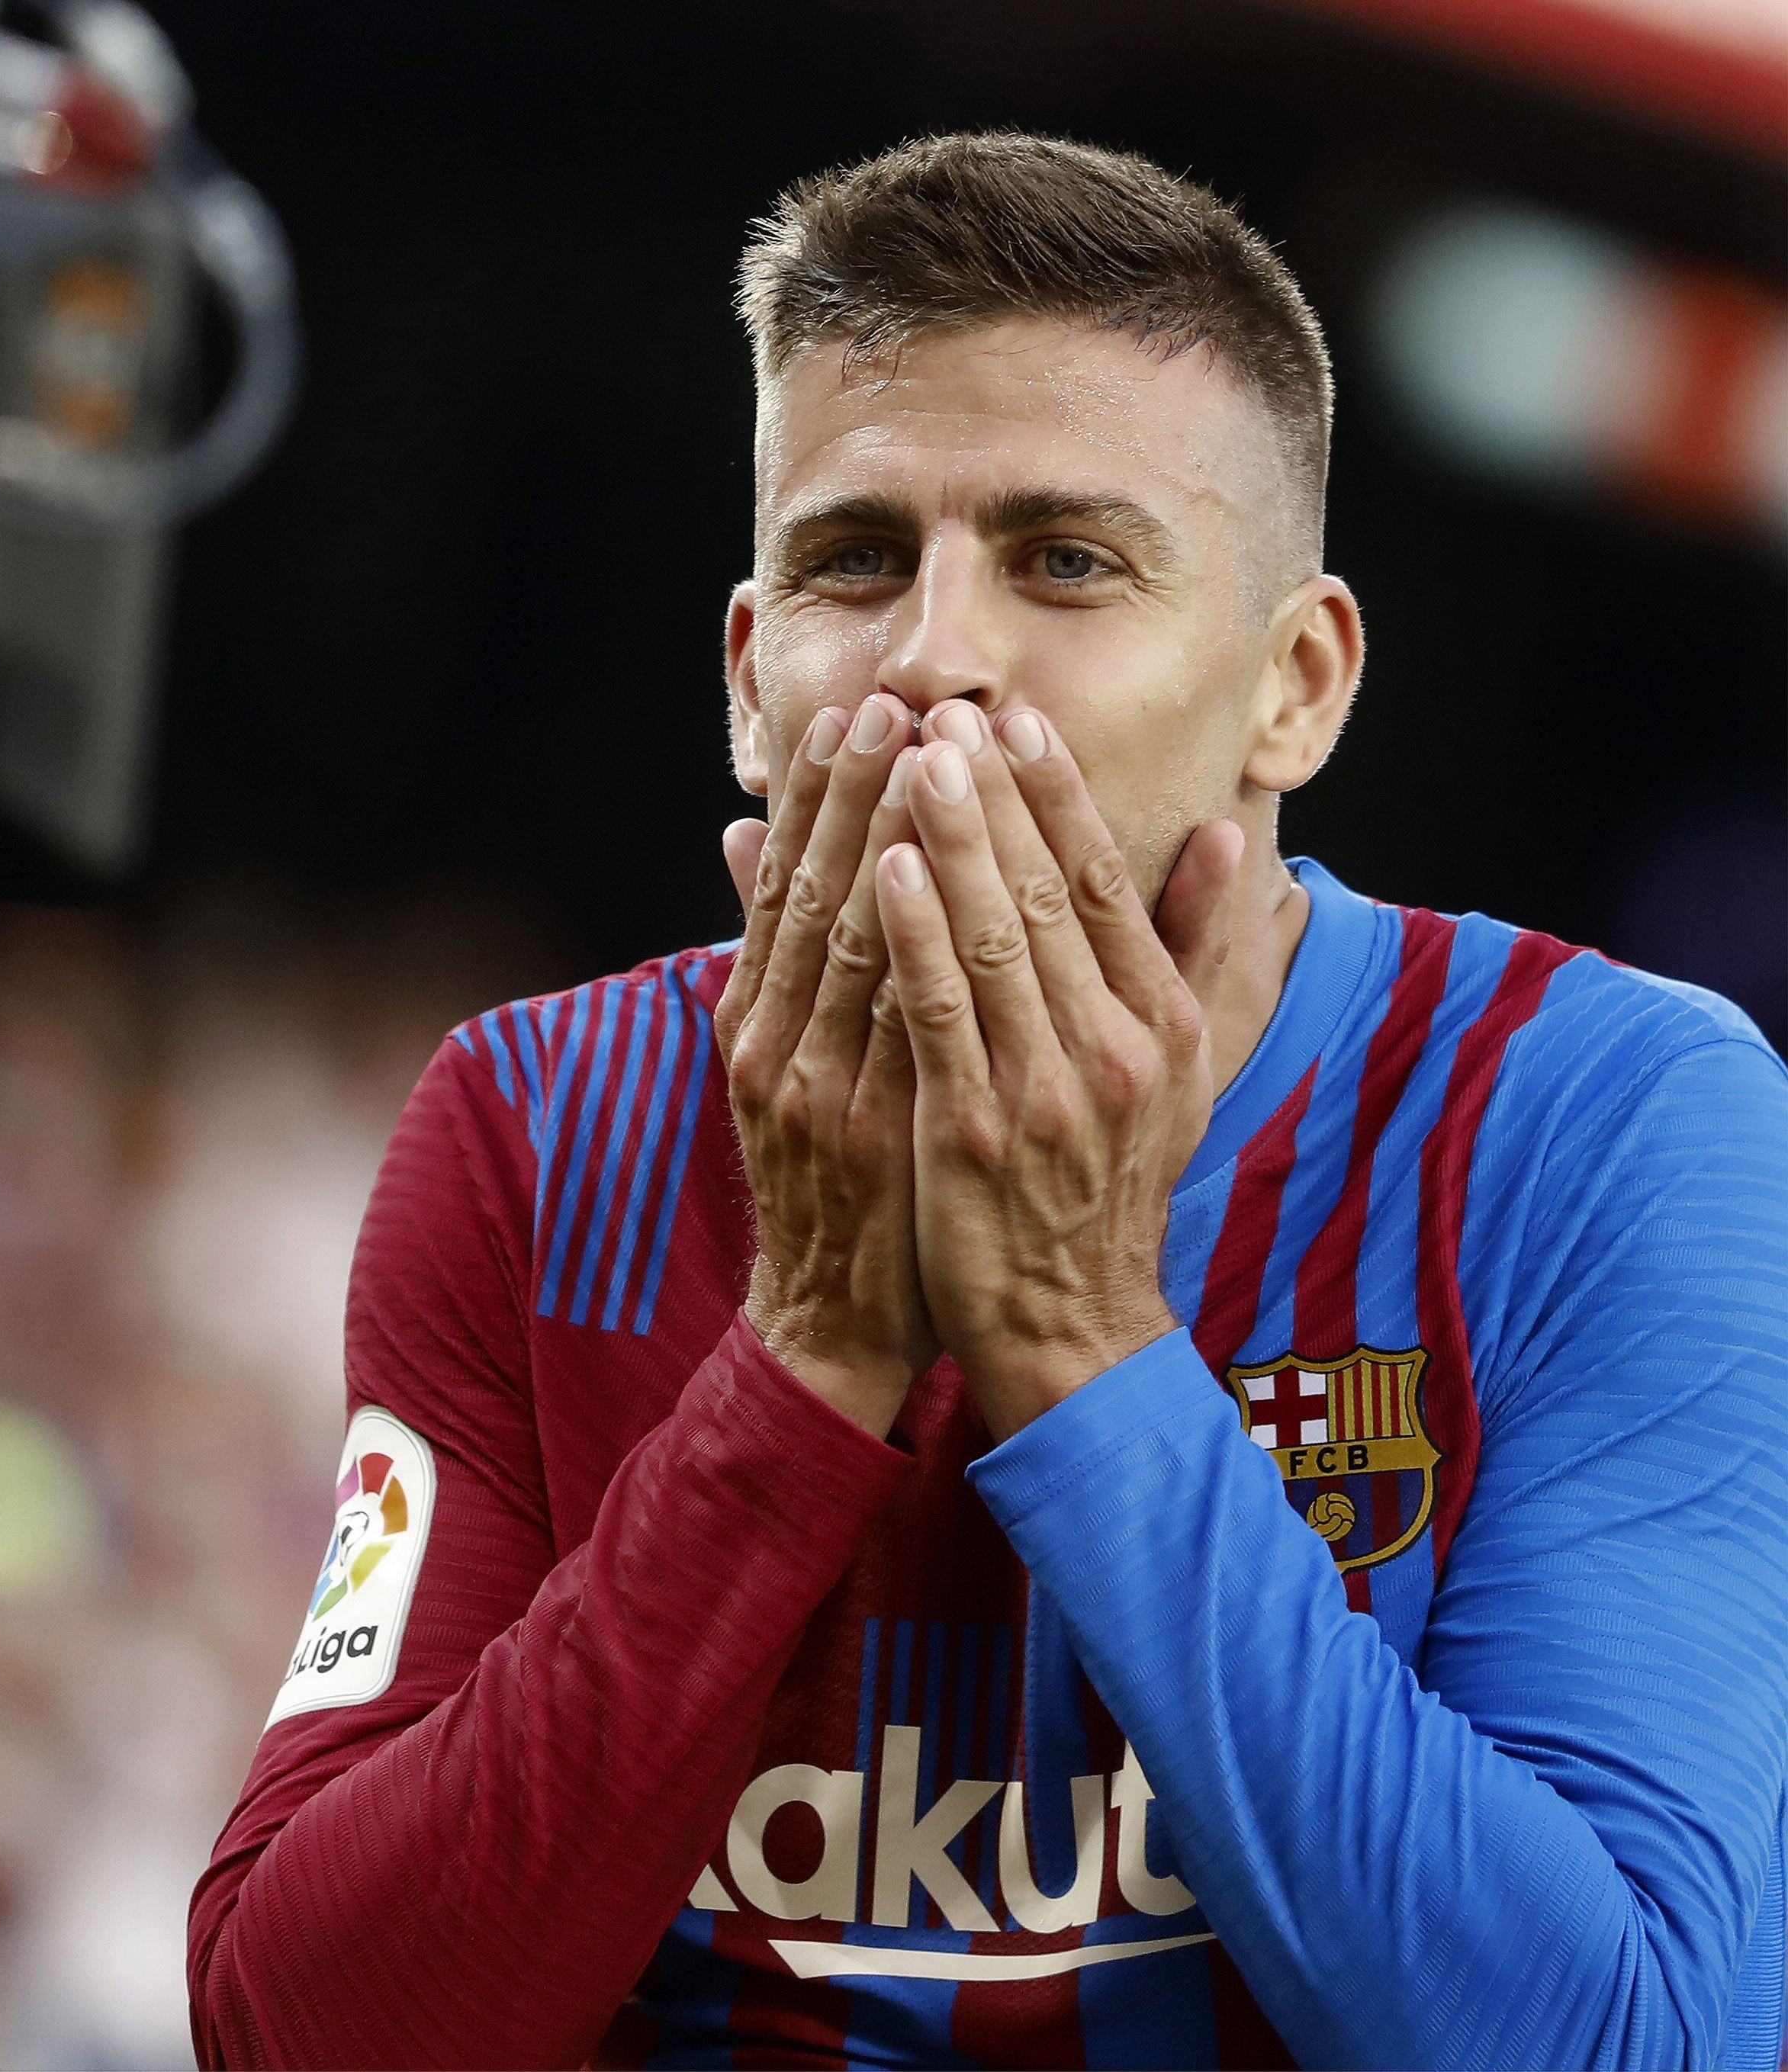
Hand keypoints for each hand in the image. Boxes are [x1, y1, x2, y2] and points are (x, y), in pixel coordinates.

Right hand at [715, 690, 936, 1435]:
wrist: (838, 1318)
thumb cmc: (839, 1183)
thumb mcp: (783, 1062)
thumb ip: (774, 955)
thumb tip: (745, 840)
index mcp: (755, 1020)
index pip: (787, 885)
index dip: (818, 797)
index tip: (854, 714)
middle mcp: (772, 1043)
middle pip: (811, 895)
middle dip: (853, 797)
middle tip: (893, 705)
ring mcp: (814, 1086)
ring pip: (849, 942)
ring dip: (887, 845)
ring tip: (926, 759)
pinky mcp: (863, 1129)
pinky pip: (892, 1016)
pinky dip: (914, 943)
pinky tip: (944, 881)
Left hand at [871, 700, 1240, 1438]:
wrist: (1070, 1320)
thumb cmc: (1113, 1182)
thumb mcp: (1186, 1068)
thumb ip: (1203, 950)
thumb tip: (1231, 836)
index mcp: (1163, 1025)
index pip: (1105, 884)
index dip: (1060, 797)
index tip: (1020, 720)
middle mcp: (1115, 1049)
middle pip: (1046, 894)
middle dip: (995, 796)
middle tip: (949, 712)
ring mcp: (1043, 1091)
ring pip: (991, 938)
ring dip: (950, 840)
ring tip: (912, 759)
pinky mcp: (972, 1131)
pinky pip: (938, 1011)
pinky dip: (912, 933)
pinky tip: (884, 866)